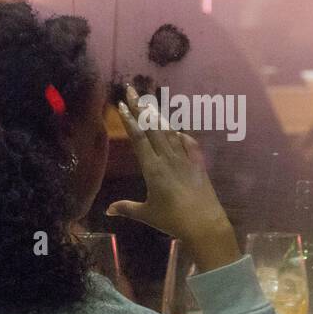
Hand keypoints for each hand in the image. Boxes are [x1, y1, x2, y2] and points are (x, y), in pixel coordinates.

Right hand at [106, 85, 240, 271]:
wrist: (204, 224)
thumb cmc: (172, 220)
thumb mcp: (146, 214)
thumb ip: (127, 208)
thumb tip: (108, 210)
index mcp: (152, 168)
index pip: (139, 138)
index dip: (130, 120)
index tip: (122, 104)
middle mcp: (168, 158)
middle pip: (152, 128)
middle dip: (141, 107)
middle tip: (131, 89)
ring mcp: (185, 159)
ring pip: (169, 133)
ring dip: (158, 116)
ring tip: (150, 102)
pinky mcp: (198, 165)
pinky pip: (189, 145)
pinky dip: (182, 136)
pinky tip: (178, 131)